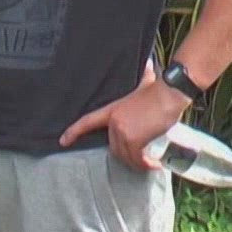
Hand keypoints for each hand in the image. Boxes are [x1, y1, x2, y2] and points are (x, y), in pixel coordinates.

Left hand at [59, 67, 183, 170]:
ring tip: (150, 163)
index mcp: (112, 110)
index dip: (73, 132)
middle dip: (128, 154)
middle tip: (142, 156)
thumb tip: (149, 66)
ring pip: (125, 156)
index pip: (87, 122)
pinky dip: (145, 164)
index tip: (63, 141)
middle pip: (114, 147)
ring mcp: (122, 131)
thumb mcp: (145, 84)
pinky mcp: (134, 140)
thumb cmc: (159, 89)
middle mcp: (114, 122)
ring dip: (138, 163)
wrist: (168, 93)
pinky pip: (137, 159)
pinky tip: (154, 165)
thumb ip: (144, 78)